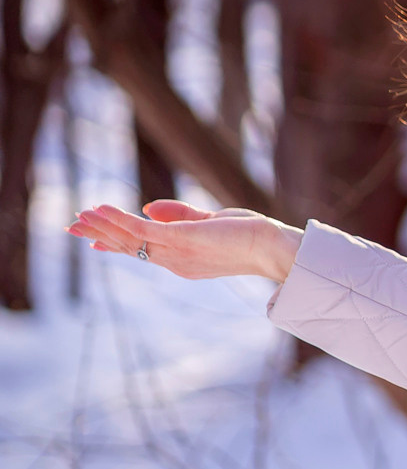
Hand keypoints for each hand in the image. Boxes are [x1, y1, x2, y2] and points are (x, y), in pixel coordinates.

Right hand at [67, 200, 304, 283]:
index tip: (92, 242)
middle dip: (99, 236)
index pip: (142, 251)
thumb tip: (148, 207)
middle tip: (71, 228)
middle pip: (129, 248)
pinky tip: (100, 210)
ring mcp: (176, 251)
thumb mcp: (209, 222)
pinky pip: (142, 229)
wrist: (272, 246)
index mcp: (181, 260)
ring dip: (102, 227)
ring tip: (78, 218)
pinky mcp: (180, 239)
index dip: (115, 244)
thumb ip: (179, 215)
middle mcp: (174, 261)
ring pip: (130, 240)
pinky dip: (119, 220)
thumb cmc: (248, 234)